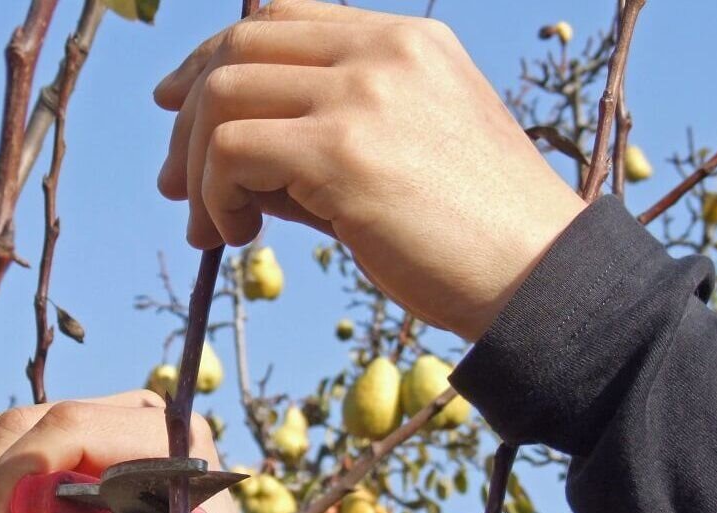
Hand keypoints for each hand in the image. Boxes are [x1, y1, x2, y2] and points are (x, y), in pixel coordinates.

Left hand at [155, 0, 585, 339]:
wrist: (541, 281)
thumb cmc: (474, 235)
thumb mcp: (403, 156)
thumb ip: (321, 137)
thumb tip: (223, 158)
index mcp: (405, 40)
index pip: (279, 17)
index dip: (214, 57)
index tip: (180, 107)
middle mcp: (384, 50)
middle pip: (238, 47)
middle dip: (188, 118)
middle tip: (175, 187)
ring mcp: (365, 94)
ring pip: (222, 95)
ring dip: (196, 167)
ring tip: (211, 229)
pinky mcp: (344, 152)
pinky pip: (232, 151)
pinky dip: (214, 195)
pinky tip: (237, 235)